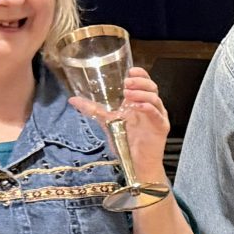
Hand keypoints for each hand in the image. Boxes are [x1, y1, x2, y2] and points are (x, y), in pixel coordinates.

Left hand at [69, 66, 171, 185]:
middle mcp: (151, 107)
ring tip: (128, 94)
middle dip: (140, 82)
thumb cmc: (125, 142)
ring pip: (155, 98)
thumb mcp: (107, 121)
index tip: (130, 71)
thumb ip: (92, 109)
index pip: (145, 82)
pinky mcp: (161, 127)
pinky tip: (137, 106)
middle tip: (127, 83)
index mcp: (140, 102)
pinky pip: (156, 113)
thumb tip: (72, 100)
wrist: (135, 162)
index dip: (141, 74)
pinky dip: (147, 107)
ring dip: (142, 93)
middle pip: (152, 87)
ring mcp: (157, 116)